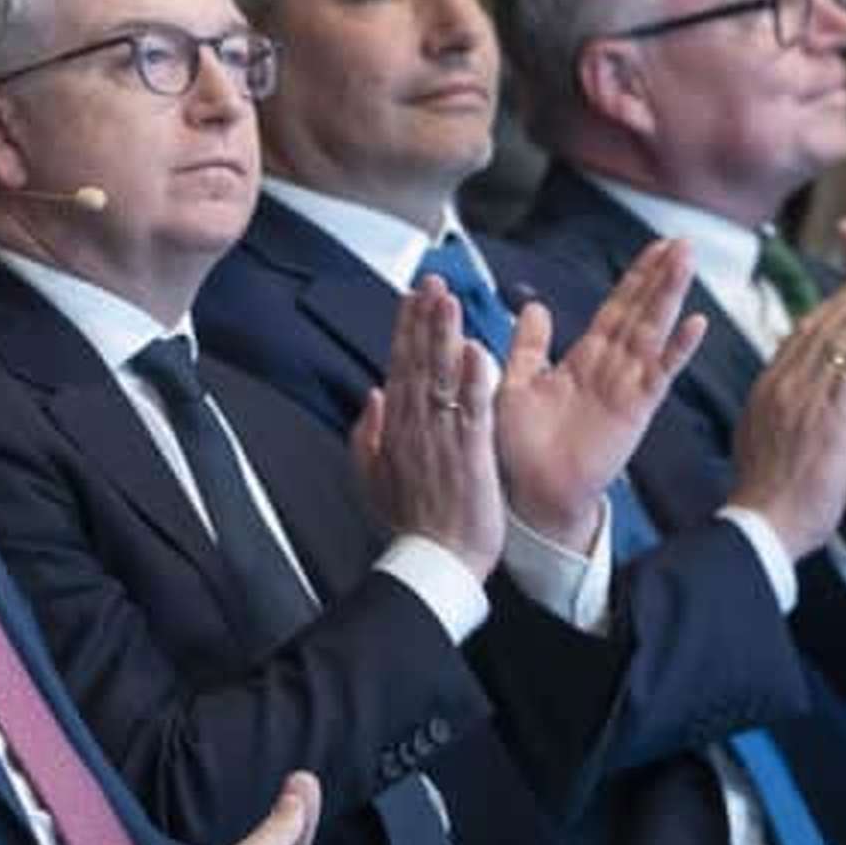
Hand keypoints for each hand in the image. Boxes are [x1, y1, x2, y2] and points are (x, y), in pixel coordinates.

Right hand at [351, 279, 503, 577]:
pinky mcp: (470, 455)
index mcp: (396, 431)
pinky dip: (472, 381)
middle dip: (424, 320)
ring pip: (442, 378)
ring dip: (444, 337)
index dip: (406, 331)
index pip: (401, 368)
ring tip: (448, 301)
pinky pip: (471, 410)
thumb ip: (369, 436)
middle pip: (418, 363)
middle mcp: (417, 427)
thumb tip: (371, 397)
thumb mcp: (374, 478)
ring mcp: (443, 439)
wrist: (434, 561)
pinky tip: (476, 351)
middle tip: (432, 282)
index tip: (412, 299)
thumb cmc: (411, 524)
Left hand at [496, 238, 705, 546]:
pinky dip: (677, 350)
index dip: (635, 280)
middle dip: (660, 277)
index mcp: (584, 361)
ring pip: (651, 332)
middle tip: (682, 242)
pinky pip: (658, 375)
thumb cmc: (520, 446)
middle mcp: (610, 369)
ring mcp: (626, 388)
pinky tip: (696, 324)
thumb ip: (527, 347)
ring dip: (669, 297)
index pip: (615, 310)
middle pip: (640, 313)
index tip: (654, 248)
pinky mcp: (634, 411)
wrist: (530, 494)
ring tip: (686, 262)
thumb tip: (533, 305)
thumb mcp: (515, 385)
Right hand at [726, 272, 845, 558]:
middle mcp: (780, 386)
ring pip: (837, 339)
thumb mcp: (760, 441)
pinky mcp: (825, 419)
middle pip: (819, 327)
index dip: (832, 309)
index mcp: (765, 391)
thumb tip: (779, 395)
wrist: (761, 527)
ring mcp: (801, 400)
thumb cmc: (765, 495)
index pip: (800, 338)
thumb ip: (774, 411)